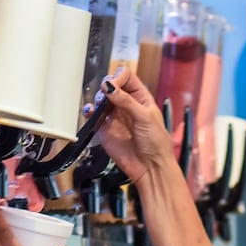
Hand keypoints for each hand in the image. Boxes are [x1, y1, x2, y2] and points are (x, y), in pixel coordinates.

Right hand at [89, 68, 175, 185]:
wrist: (150, 168)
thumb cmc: (156, 143)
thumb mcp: (145, 117)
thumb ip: (126, 101)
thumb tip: (109, 87)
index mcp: (141, 98)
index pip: (126, 77)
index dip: (118, 77)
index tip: (113, 86)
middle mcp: (127, 105)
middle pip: (111, 85)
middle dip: (106, 87)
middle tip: (106, 96)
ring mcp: (115, 116)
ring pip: (101, 99)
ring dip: (97, 98)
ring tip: (100, 106)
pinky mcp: (105, 129)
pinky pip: (93, 116)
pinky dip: (89, 111)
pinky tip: (90, 111)